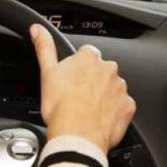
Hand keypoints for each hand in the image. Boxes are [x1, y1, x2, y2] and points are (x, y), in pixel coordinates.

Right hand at [30, 24, 135, 151]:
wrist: (77, 137)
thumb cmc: (60, 107)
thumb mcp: (47, 73)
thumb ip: (44, 47)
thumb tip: (38, 29)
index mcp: (90, 58)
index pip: (86, 54)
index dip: (77, 68)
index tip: (71, 80)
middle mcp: (110, 69)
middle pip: (101, 71)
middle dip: (91, 81)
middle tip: (77, 97)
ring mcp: (121, 88)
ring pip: (112, 88)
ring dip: (103, 95)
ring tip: (87, 110)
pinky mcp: (128, 107)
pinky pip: (122, 106)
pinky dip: (114, 111)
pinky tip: (100, 118)